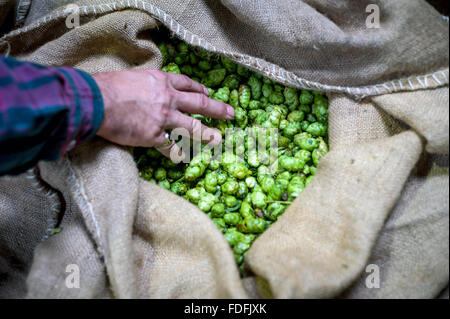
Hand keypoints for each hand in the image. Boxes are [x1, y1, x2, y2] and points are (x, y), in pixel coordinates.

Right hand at [93, 69, 233, 156]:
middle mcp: (167, 99)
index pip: (187, 84)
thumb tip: (144, 86)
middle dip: (217, 109)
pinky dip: (177, 153)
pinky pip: (170, 146)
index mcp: (161, 81)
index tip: (208, 92)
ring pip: (192, 127)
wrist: (96, 101)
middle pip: (199, 103)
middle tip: (231, 114)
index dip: (200, 89)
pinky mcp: (154, 136)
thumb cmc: (107, 86)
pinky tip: (183, 157)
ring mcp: (163, 118)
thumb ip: (144, 83)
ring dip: (207, 134)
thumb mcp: (132, 77)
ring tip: (218, 139)